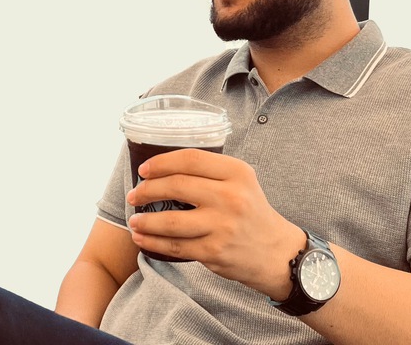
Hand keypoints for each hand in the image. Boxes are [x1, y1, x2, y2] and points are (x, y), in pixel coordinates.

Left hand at [127, 148, 304, 298]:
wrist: (276, 252)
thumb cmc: (251, 211)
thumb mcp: (242, 181)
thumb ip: (211, 172)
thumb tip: (166, 168)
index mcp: (237, 172)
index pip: (191, 159)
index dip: (162, 162)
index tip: (145, 169)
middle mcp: (231, 196)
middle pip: (177, 186)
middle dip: (147, 190)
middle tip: (135, 194)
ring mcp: (222, 225)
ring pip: (171, 220)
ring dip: (145, 220)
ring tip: (134, 220)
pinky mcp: (214, 251)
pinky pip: (175, 246)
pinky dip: (153, 242)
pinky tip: (143, 238)